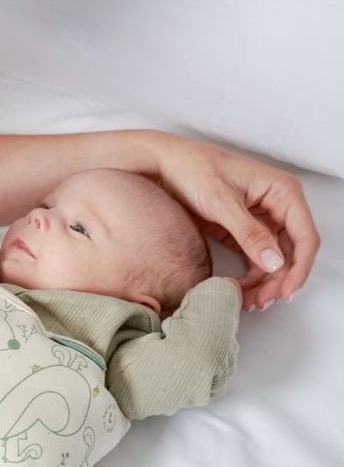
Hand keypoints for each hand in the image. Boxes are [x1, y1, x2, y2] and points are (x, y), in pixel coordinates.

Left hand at [152, 133, 319, 311]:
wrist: (162, 164)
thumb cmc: (192, 169)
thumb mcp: (221, 201)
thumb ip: (249, 233)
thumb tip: (275, 263)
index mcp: (282, 192)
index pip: (304, 237)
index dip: (299, 268)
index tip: (285, 292)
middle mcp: (276, 205)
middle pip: (290, 252)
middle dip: (278, 280)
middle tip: (260, 302)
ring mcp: (259, 218)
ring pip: (272, 259)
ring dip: (263, 282)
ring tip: (247, 302)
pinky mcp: (241, 229)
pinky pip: (253, 257)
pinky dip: (249, 276)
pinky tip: (238, 289)